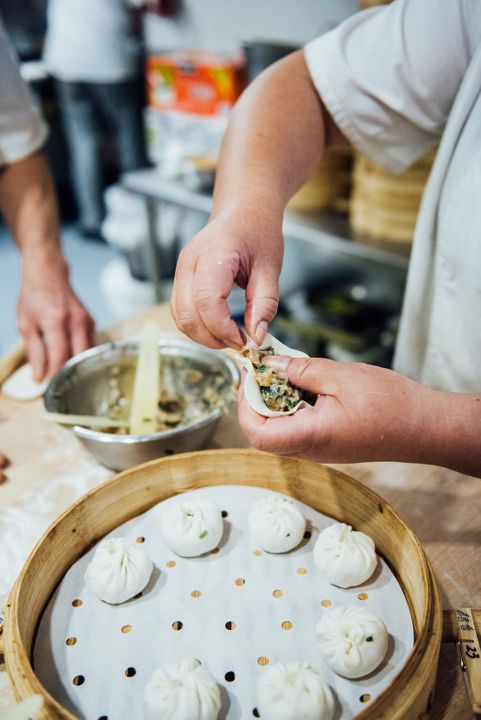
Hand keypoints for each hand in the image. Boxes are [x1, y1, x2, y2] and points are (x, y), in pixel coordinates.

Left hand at [17, 256, 94, 380]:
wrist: (48, 274)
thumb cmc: (34, 298)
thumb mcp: (25, 325)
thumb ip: (34, 352)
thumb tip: (39, 376)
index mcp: (56, 321)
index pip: (60, 355)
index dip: (55, 374)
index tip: (47, 385)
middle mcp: (75, 321)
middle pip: (79, 357)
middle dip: (69, 374)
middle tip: (58, 384)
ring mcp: (87, 321)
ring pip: (87, 353)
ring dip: (77, 366)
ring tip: (65, 375)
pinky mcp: (91, 321)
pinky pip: (89, 344)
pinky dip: (81, 355)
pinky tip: (72, 359)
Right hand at [171, 208, 282, 348]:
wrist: (243, 211)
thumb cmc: (258, 233)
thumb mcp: (271, 268)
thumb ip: (264, 304)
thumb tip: (257, 337)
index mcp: (213, 254)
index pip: (207, 300)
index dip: (223, 328)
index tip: (244, 340)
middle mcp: (189, 263)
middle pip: (187, 314)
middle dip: (212, 337)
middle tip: (240, 343)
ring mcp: (181, 271)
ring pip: (180, 317)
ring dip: (203, 335)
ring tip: (231, 336)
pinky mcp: (181, 280)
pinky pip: (181, 312)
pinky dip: (198, 326)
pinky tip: (220, 328)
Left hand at [238, 356, 437, 464]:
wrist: (425, 427)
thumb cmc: (391, 404)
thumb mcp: (341, 376)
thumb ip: (301, 371)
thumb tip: (271, 365)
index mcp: (311, 436)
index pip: (257, 433)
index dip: (244, 405)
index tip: (250, 377)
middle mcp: (311, 451)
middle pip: (264, 435)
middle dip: (256, 402)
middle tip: (263, 372)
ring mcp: (320, 451)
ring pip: (280, 432)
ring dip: (274, 404)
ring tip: (285, 374)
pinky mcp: (330, 445)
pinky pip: (299, 430)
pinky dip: (293, 408)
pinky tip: (305, 385)